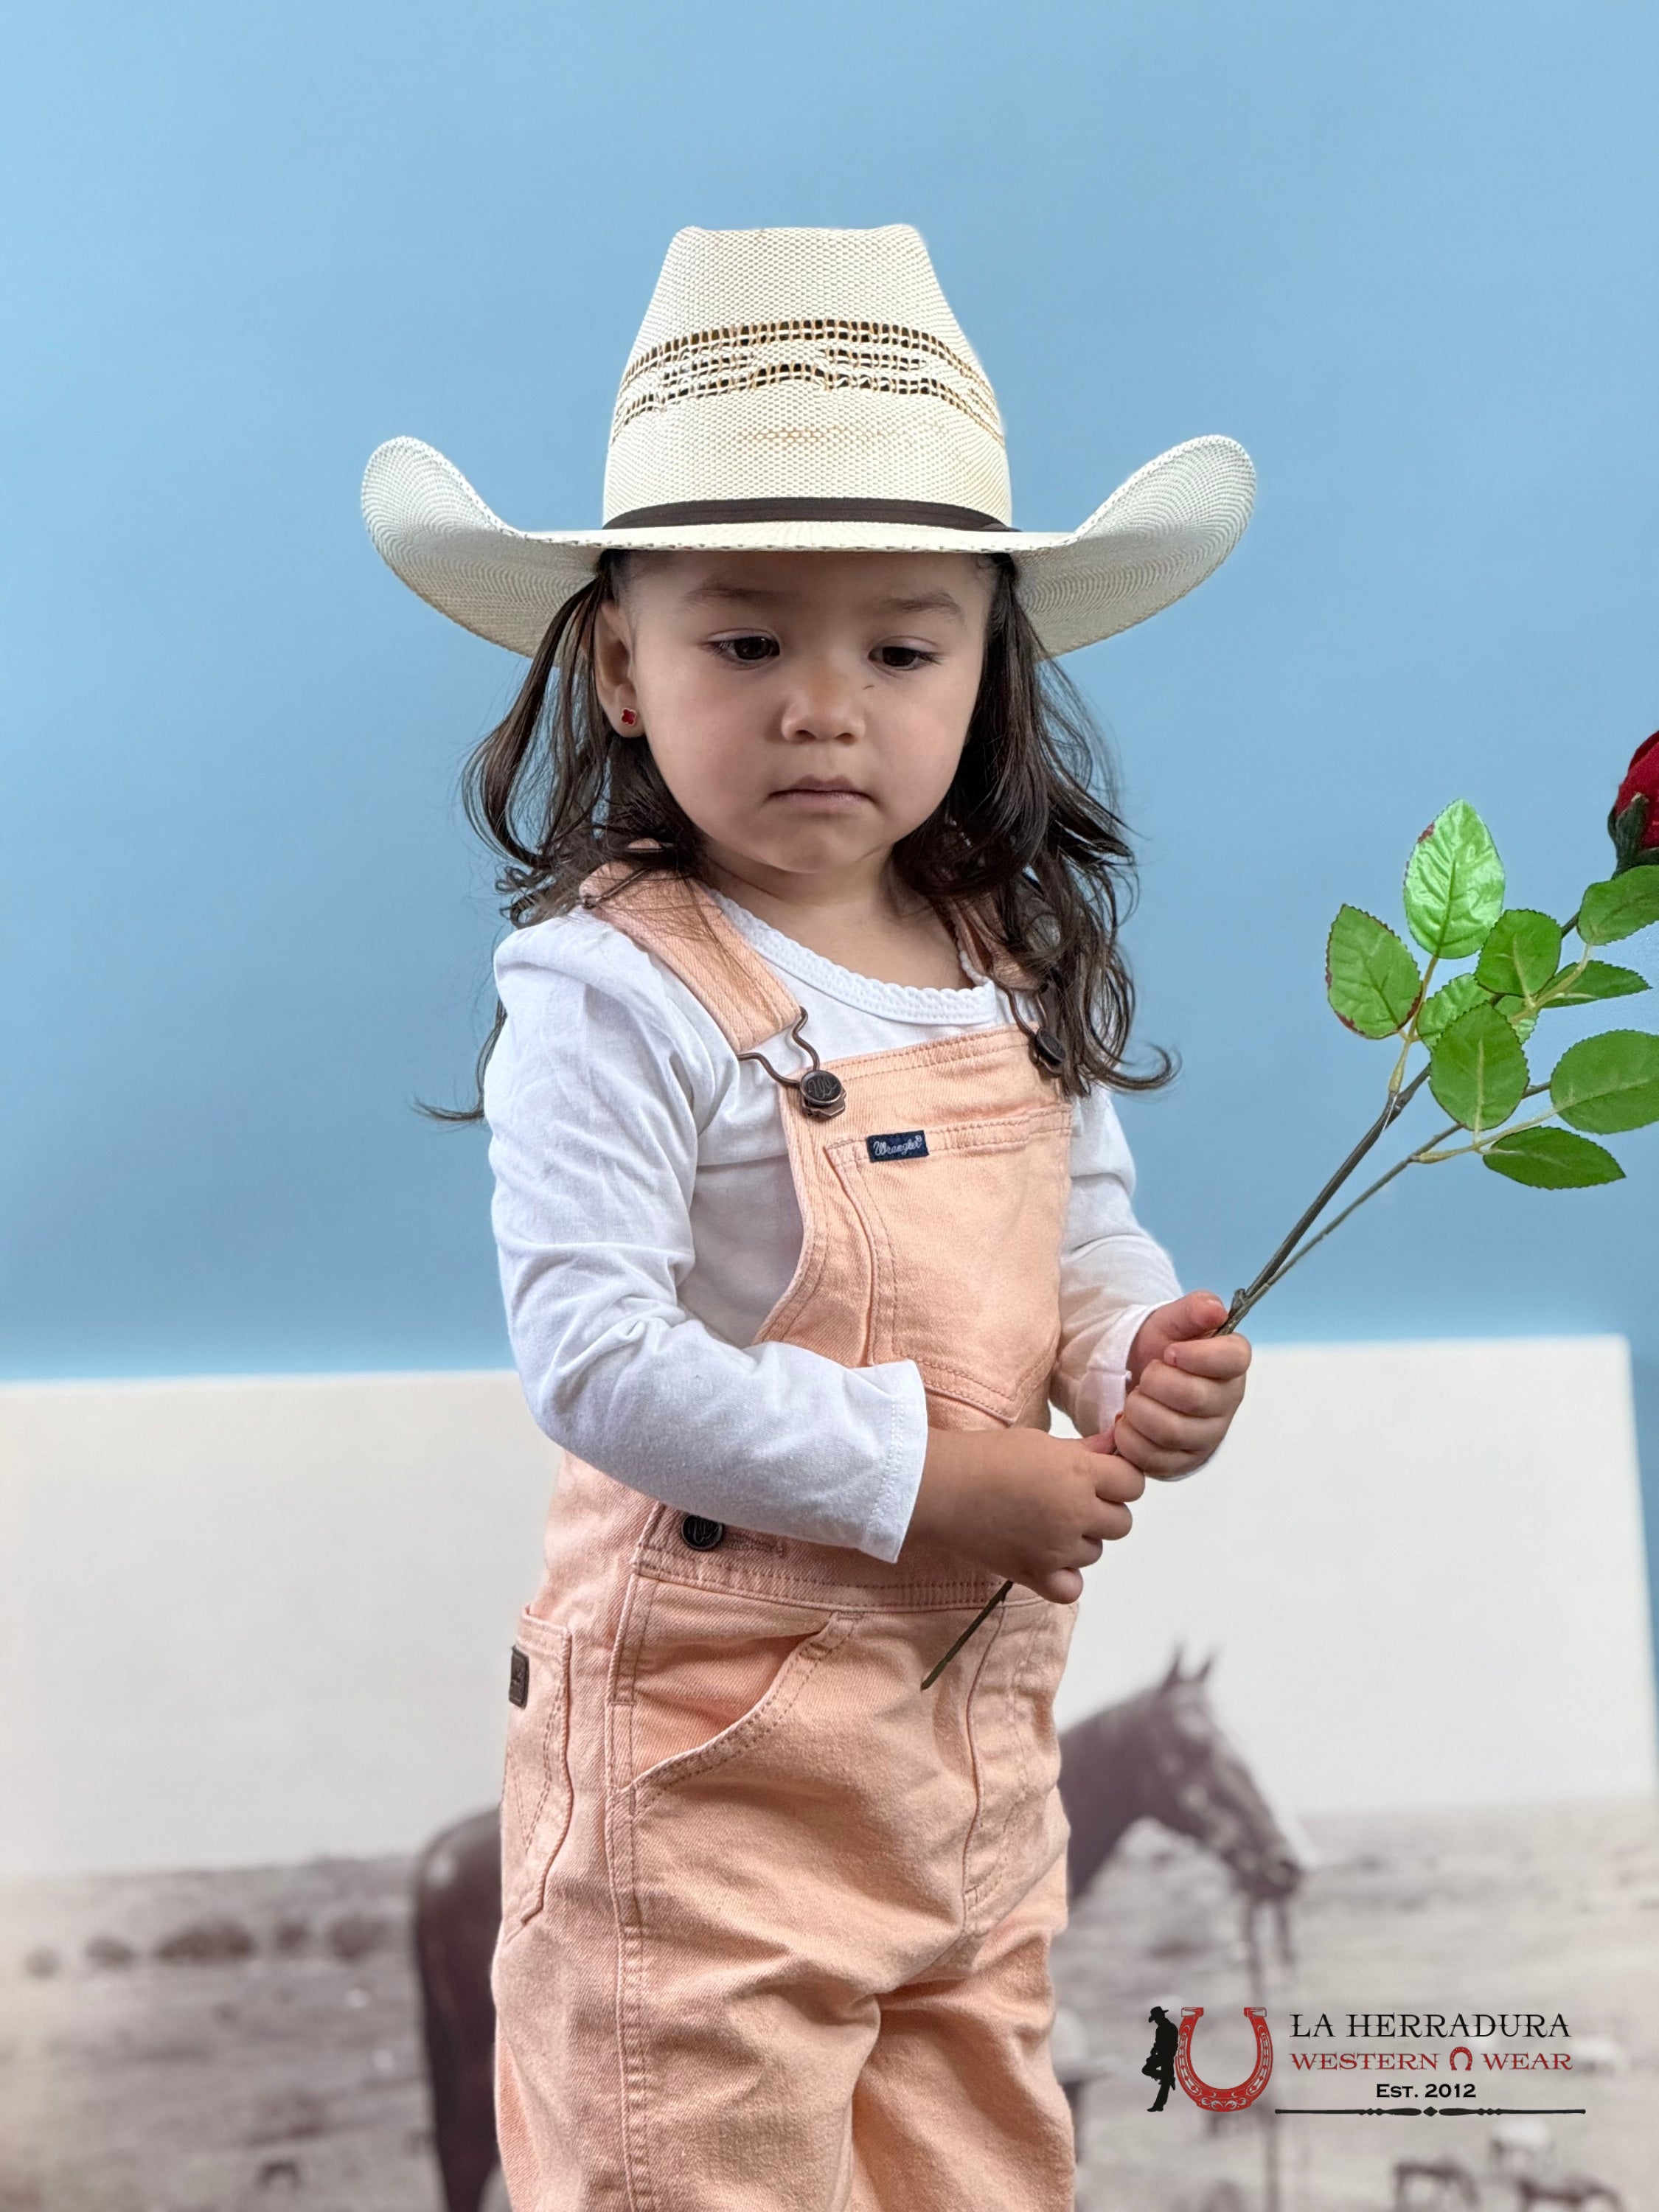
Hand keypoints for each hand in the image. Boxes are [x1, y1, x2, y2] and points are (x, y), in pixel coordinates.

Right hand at [904, 1426, 1144, 1603]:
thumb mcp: (1040, 1442)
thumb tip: (1114, 1447)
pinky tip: (1048, 1557)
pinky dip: (1065, 1576)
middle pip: (1122, 1522)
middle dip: (1102, 1510)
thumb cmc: (985, 1456)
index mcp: (1080, 1473)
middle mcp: (1076, 1512)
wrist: (940, 1487)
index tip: (1100, 1476)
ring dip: (1081, 1540)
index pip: (1133, 1483)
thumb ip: (1083, 1450)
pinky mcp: (1035, 1573)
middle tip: (1070, 1500)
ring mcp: (1058, 1547)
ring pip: (1097, 1552)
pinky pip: (1072, 1587)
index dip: (1118, 1478)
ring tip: (1047, 1523)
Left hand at [1113, 1290, 1250, 1480]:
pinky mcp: (1182, 1462)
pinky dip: (1129, 1438)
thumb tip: (1216, 1308)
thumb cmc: (1160, 1348)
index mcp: (1232, 1363)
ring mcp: (1207, 1436)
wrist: (1136, 1378)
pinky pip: (1153, 1458)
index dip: (1196, 1356)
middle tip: (1144, 1375)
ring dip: (1139, 1411)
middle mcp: (1227, 1402)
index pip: (1233, 1360)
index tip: (1168, 1352)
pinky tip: (1126, 1423)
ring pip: (1172, 1431)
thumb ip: (1193, 1309)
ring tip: (1134, 1398)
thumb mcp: (1171, 1321)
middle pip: (1195, 1398)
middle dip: (1156, 1382)